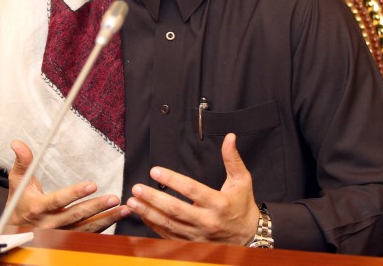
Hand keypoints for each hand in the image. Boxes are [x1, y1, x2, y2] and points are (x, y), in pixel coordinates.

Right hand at [6, 140, 130, 231]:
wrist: (15, 230)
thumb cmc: (19, 203)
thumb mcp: (18, 182)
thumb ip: (22, 162)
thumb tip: (17, 143)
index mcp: (38, 208)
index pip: (59, 201)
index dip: (75, 193)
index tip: (92, 185)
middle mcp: (49, 224)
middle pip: (76, 216)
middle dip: (96, 207)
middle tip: (115, 198)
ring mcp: (59, 234)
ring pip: (85, 228)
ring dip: (106, 219)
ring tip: (123, 209)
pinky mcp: (67, 239)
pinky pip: (88, 234)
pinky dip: (104, 227)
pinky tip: (117, 217)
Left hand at [126, 133, 259, 244]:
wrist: (248, 237)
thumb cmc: (243, 207)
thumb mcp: (242, 181)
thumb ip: (232, 159)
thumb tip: (229, 138)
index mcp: (219, 204)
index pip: (192, 190)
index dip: (172, 180)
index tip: (155, 171)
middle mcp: (207, 221)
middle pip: (176, 210)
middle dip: (154, 199)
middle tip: (137, 188)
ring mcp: (198, 235)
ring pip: (169, 225)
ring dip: (149, 213)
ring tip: (133, 202)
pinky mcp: (192, 244)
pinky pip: (169, 236)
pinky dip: (154, 225)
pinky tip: (143, 215)